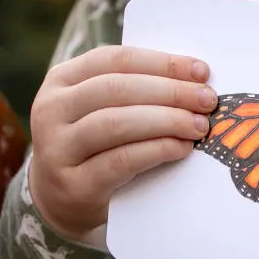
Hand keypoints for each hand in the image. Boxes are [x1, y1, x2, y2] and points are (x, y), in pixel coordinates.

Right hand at [28, 45, 215, 240]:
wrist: (63, 198)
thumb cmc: (97, 144)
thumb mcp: (103, 108)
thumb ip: (137, 90)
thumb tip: (195, 80)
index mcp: (62, 79)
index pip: (115, 60)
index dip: (162, 63)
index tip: (202, 71)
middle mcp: (51, 109)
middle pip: (116, 89)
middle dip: (170, 92)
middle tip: (207, 100)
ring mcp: (57, 148)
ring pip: (116, 123)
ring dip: (166, 121)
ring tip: (199, 125)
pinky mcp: (74, 184)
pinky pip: (120, 161)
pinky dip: (156, 150)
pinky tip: (181, 147)